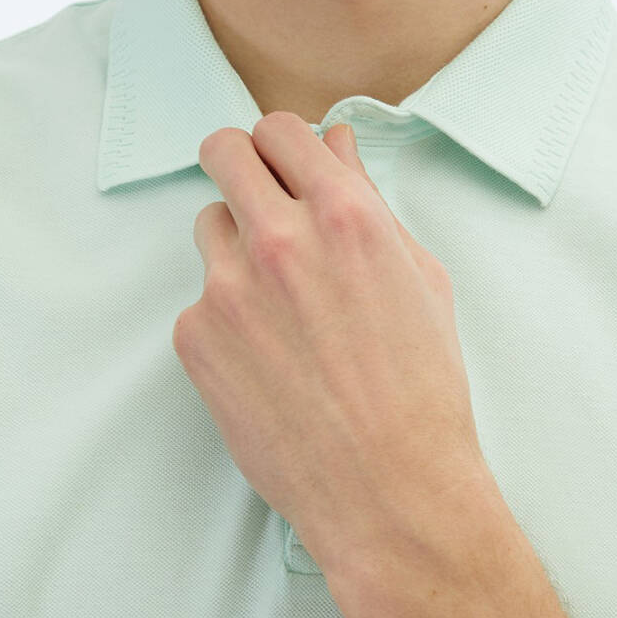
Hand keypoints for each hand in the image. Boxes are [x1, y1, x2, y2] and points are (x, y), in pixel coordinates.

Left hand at [173, 111, 495, 587]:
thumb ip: (368, 200)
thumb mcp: (420, 278)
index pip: (281, 129)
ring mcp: (227, 288)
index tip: (286, 165)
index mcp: (344, 214)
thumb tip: (335, 144)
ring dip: (235, 245)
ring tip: (279, 302)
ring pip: (209, 226)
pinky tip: (269, 358)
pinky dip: (227, 316)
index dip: (283, 145)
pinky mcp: (195, 337)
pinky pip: (200, 298)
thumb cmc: (420, 387)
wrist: (387, 488)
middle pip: (222, 152)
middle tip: (259, 200)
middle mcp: (279, 239)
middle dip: (241, 167)